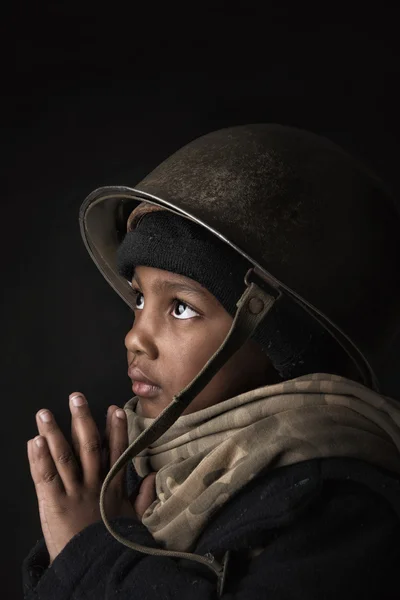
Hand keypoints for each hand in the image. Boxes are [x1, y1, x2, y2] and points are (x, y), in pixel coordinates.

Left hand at [27, 393, 154, 563]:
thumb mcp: (133, 519)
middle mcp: (93, 483)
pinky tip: (34, 441)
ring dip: (54, 432)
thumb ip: (143, 496)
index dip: (116, 429)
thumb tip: (152, 476)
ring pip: (63, 456)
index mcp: (112, 486)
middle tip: (76, 397)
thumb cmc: (113, 543)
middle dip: (82, 420)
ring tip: (45, 413)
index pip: (116, 450)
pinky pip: (45, 477)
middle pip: (88, 446)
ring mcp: (73, 492)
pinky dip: (39, 458)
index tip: (115, 409)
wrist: (95, 567)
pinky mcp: (54, 503)